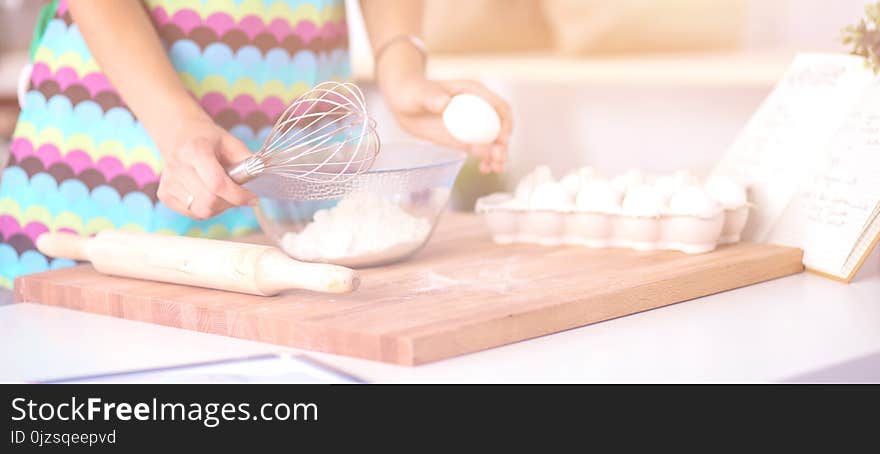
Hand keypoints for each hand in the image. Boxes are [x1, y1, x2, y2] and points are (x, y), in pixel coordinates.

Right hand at [155, 119, 255, 218]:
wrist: (179, 135)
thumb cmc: (208, 139)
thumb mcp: (230, 142)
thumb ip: (247, 160)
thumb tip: (263, 177)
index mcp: (195, 150)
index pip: (217, 184)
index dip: (238, 196)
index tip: (252, 198)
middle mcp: (178, 166)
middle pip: (209, 202)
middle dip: (230, 202)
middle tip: (238, 194)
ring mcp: (168, 182)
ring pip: (201, 211)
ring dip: (219, 207)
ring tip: (222, 192)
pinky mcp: (164, 194)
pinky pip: (192, 213)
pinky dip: (206, 208)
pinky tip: (207, 194)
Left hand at [382, 77, 511, 173]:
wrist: (403, 102)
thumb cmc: (413, 91)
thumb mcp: (420, 94)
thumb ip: (432, 98)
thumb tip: (445, 103)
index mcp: (474, 92)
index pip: (499, 106)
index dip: (504, 123)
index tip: (501, 139)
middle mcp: (478, 108)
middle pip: (500, 127)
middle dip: (503, 145)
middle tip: (498, 160)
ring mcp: (472, 124)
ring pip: (492, 141)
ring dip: (497, 156)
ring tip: (494, 169)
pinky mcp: (463, 137)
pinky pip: (480, 149)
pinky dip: (485, 159)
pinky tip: (484, 169)